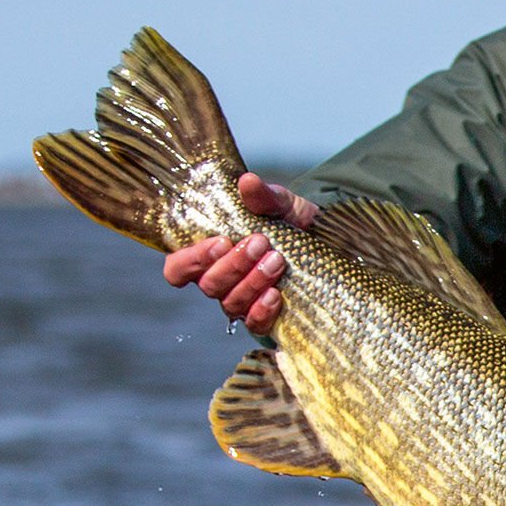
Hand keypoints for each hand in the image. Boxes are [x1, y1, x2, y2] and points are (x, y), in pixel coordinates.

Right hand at [161, 173, 318, 334]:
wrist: (328, 243)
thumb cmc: (291, 223)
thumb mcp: (280, 204)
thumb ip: (262, 196)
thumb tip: (247, 182)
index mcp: (211, 253)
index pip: (178, 268)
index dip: (190, 260)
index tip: (220, 241)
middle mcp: (221, 281)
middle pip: (208, 285)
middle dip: (233, 264)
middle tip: (261, 241)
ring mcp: (243, 300)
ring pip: (231, 303)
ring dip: (252, 281)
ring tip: (277, 259)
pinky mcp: (266, 317)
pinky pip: (254, 324)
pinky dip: (262, 310)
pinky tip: (276, 294)